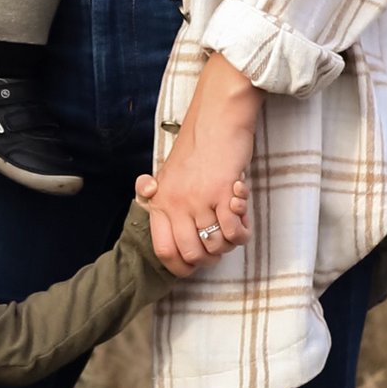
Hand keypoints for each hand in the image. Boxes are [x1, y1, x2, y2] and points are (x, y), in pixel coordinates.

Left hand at [139, 51, 261, 277]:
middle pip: (192, 254)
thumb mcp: (169, 171)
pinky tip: (241, 215)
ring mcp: (199, 199)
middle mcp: (176, 203)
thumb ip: (159, 191)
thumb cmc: (197, 146)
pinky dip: (241, 231)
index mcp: (161, 201)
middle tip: (219, 244)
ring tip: (232, 224)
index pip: (163, 250)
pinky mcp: (223, 193)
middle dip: (210, 258)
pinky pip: (233, 231)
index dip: (180, 266)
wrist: (217, 120)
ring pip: (216, 245)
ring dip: (229, 242)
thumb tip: (145, 194)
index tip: (194, 266)